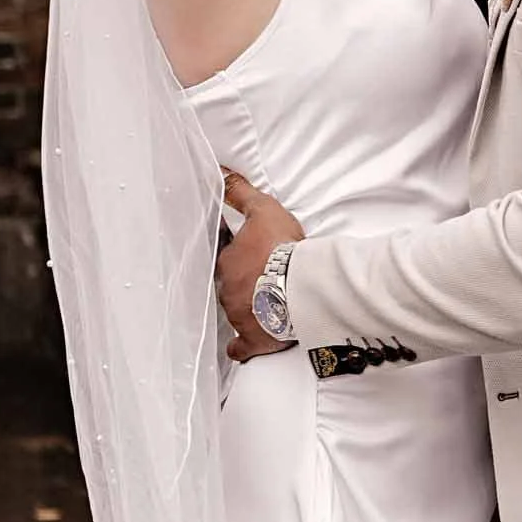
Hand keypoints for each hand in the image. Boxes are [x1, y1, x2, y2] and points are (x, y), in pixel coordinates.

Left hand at [215, 169, 305, 363]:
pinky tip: (239, 348)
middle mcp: (227, 291)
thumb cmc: (282, 249)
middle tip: (260, 277)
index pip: (226, 257)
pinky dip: (240, 346)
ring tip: (262, 303)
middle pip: (230, 285)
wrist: (300, 286)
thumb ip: (241, 192)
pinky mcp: (253, 338)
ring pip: (236, 312)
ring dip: (246, 308)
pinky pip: (240, 346)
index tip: (251, 254)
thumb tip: (220, 173)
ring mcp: (239, 317)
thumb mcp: (263, 210)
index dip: (238, 254)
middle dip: (243, 282)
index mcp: (227, 263)